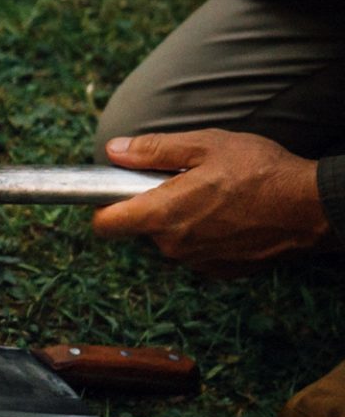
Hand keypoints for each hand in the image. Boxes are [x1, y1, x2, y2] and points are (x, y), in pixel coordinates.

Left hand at [93, 129, 331, 275]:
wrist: (313, 209)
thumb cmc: (262, 172)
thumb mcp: (206, 146)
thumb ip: (153, 150)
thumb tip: (113, 151)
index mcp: (162, 215)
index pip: (104, 225)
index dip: (102, 208)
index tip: (114, 194)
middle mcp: (173, 246)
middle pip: (141, 228)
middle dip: (153, 207)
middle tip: (184, 183)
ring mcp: (196, 262)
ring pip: (170, 239)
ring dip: (181, 221)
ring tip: (214, 196)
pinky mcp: (220, 271)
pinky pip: (197, 251)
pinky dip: (205, 235)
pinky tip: (231, 216)